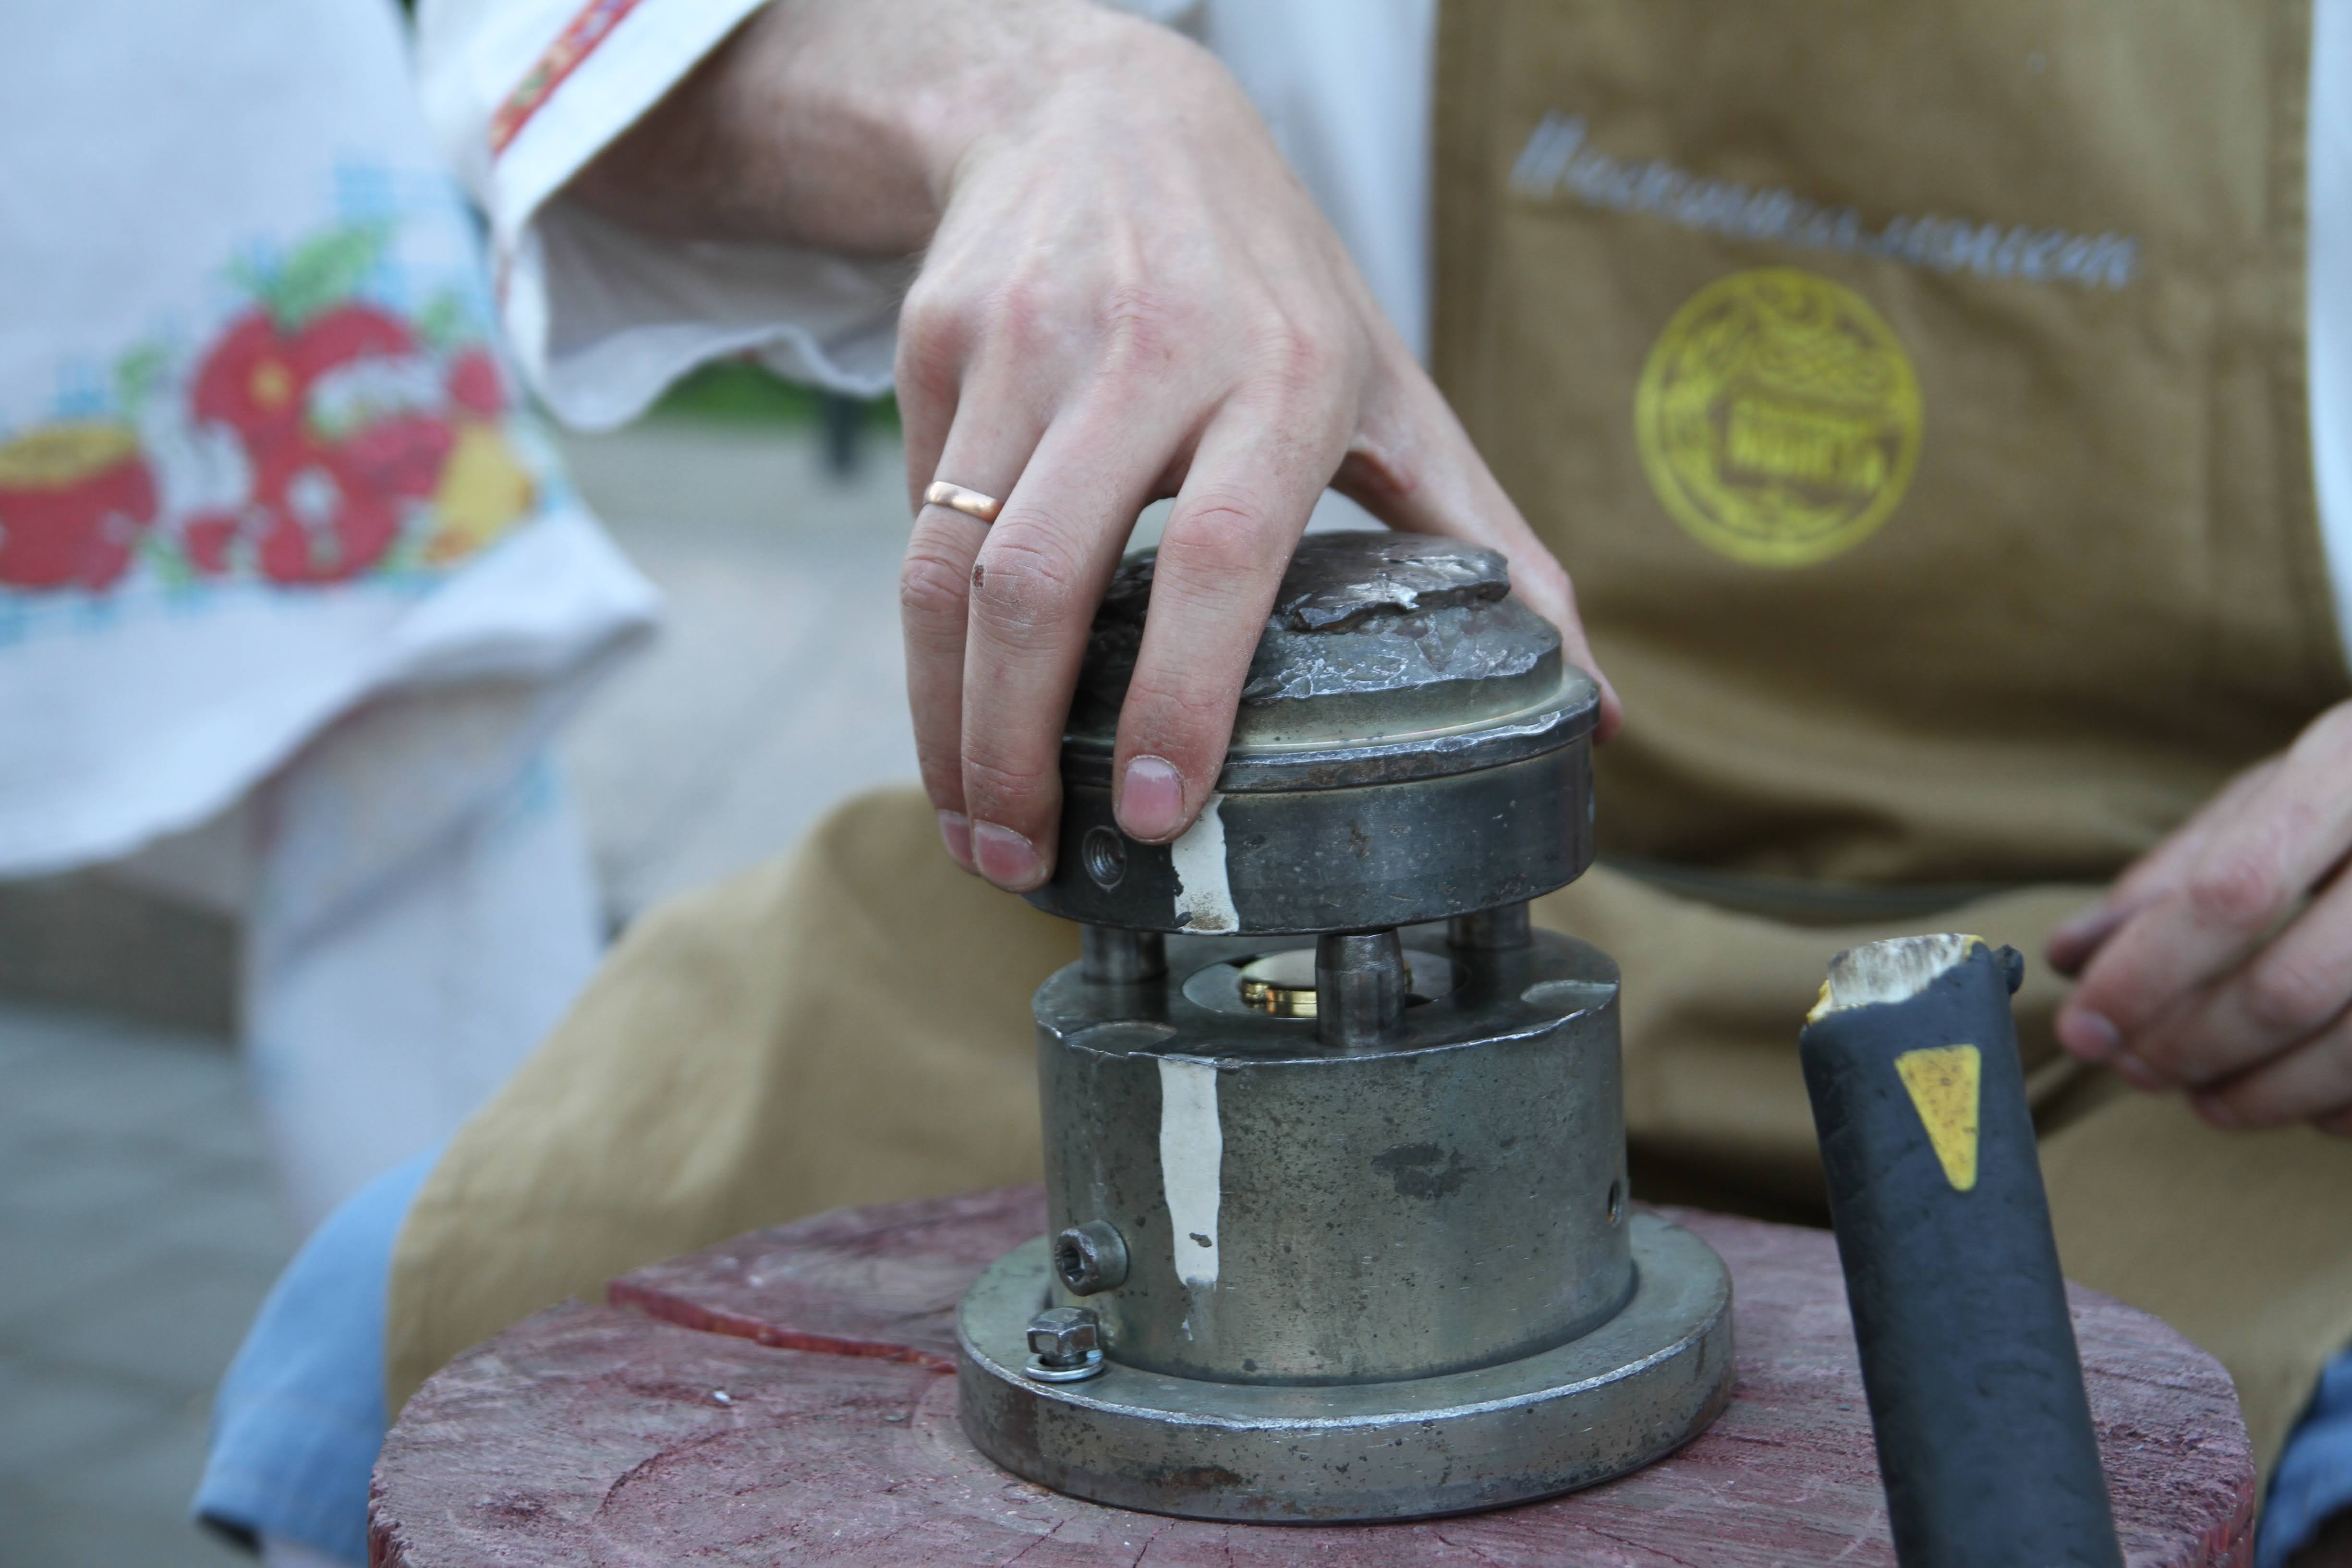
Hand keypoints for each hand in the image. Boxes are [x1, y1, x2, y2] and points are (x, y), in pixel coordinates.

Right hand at [572, 0, 1614, 892]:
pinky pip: (915, 522)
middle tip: (1022, 865)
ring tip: (973, 826)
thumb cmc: (1265, 278)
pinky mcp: (939, 341)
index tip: (1154, 810)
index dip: (1186, 695)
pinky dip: (923, 645)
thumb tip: (1593, 709)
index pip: (1225, 555)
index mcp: (1283, 375)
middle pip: (1045, 580)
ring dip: (944, 723)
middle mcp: (1146, 353)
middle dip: (1014, 747)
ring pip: (948, 568)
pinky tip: (950, 718)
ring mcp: (1026, 344)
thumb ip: (1488, 544)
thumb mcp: (1392, 388)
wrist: (1103, 110)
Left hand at [2048, 702, 2351, 1133]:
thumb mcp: (2271, 796)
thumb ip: (2170, 873)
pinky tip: (2298, 1100)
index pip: (2233, 892)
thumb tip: (2070, 956)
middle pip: (2289, 987)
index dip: (2147, 974)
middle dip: (2191, 1045)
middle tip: (2132, 1067)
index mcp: (2350, 773)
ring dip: (2260, 1094)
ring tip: (2202, 1094)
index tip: (2084, 1025)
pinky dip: (2338, 1108)